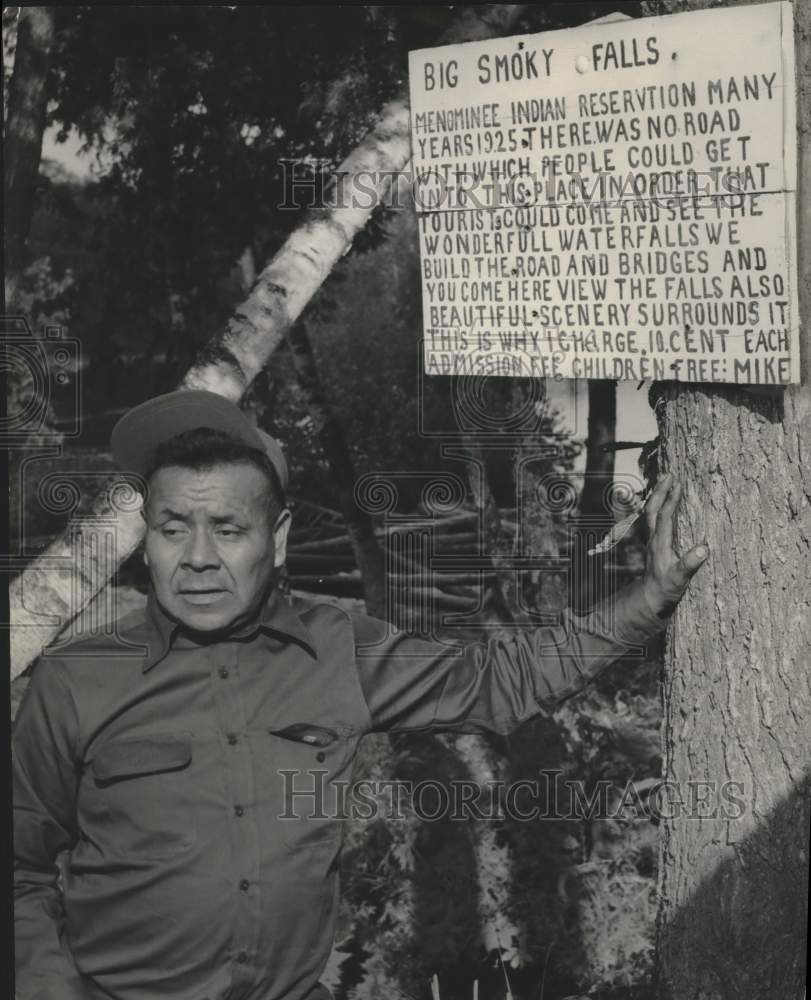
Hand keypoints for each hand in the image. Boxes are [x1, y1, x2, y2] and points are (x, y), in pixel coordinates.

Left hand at [642, 471, 708, 617]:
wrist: (649, 600)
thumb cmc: (665, 590)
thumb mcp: (678, 580)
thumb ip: (689, 565)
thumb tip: (704, 549)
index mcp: (660, 543)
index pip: (665, 516)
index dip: (671, 499)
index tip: (679, 483)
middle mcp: (653, 539)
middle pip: (652, 509)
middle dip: (660, 490)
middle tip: (669, 474)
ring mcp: (652, 541)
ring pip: (651, 513)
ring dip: (657, 496)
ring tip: (665, 481)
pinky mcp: (654, 545)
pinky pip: (654, 520)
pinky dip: (659, 507)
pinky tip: (665, 502)